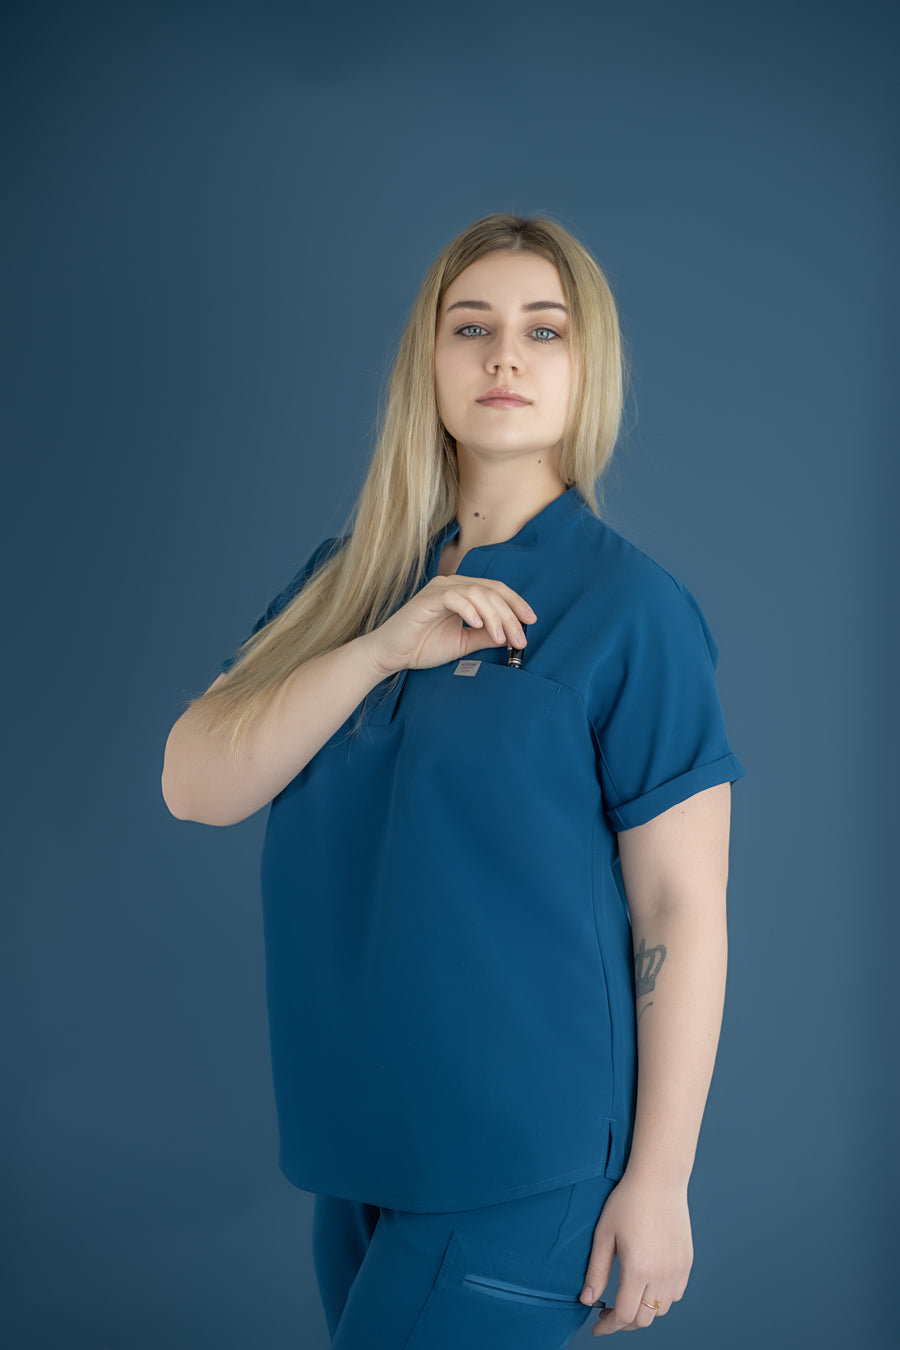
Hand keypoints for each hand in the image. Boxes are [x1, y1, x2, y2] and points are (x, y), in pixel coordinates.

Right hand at [366, 576, 536, 676]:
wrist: (392, 655)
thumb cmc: (422, 646)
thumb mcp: (464, 642)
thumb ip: (486, 636)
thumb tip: (512, 635)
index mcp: (462, 592)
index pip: (496, 590)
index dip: (516, 604)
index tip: (530, 622)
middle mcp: (452, 585)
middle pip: (492, 591)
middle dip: (510, 615)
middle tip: (519, 639)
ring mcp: (439, 590)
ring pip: (478, 593)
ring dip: (494, 616)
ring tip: (500, 638)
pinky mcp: (427, 599)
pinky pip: (455, 598)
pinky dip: (470, 611)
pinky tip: (477, 626)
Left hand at [579, 1172, 692, 1334]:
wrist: (659, 1179)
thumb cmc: (627, 1202)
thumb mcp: (604, 1234)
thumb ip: (596, 1271)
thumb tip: (586, 1300)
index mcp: (638, 1270)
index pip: (625, 1316)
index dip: (609, 1326)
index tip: (598, 1325)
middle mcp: (662, 1275)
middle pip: (644, 1319)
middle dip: (624, 1322)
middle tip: (609, 1311)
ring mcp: (677, 1270)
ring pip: (661, 1310)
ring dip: (643, 1311)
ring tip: (627, 1297)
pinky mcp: (687, 1262)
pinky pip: (676, 1294)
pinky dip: (661, 1299)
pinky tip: (648, 1284)